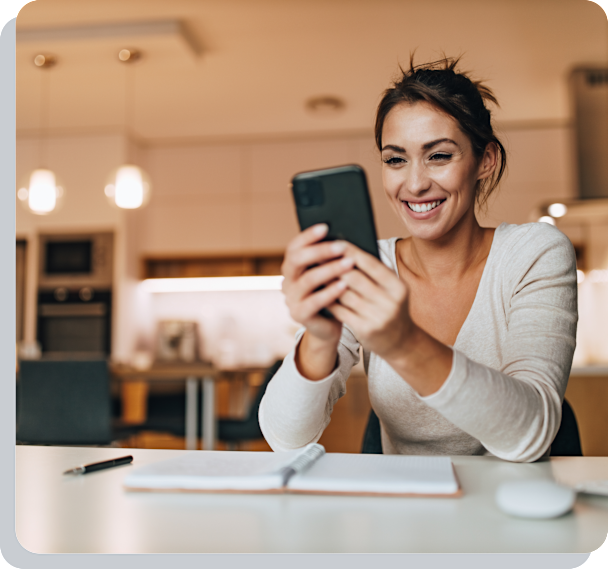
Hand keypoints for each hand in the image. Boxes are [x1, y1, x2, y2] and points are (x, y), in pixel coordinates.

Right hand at [281, 224, 355, 344]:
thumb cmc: (333, 294)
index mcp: (292, 268)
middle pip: (296, 260)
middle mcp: (287, 281)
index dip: (307, 236)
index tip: (325, 227)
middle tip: (341, 246)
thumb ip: (331, 259)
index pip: (293, 247)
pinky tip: (344, 285)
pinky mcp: (299, 315)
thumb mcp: (330, 274)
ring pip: (307, 280)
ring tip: (349, 263)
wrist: (329, 326)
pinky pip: (314, 301)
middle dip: (319, 251)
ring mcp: (291, 299)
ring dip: (329, 269)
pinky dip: (329, 292)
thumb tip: (346, 236)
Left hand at [328, 242, 415, 361]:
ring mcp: (377, 318)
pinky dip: (329, 299)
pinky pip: (340, 310)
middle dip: (335, 266)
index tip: (335, 242)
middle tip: (318, 255)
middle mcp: (390, 302)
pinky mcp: (365, 330)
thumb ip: (374, 272)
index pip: (371, 264)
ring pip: (344, 294)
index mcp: (398, 286)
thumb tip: (346, 250)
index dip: (351, 252)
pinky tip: (319, 291)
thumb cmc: (389, 306)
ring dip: (328, 282)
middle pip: (355, 278)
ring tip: (315, 271)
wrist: (400, 341)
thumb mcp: (391, 289)